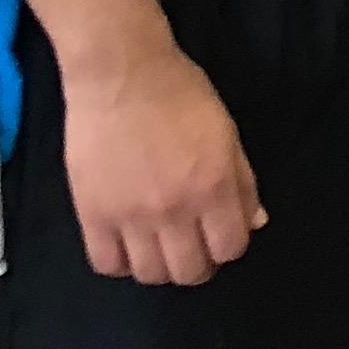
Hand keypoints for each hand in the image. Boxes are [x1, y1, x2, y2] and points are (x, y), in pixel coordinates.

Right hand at [60, 39, 264, 283]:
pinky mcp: (93, 214)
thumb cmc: (180, 94)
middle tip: (191, 242)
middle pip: (190, 272)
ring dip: (160, 265)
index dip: (229, 245)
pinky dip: (121, 262)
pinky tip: (127, 243)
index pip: (231, 249)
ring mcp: (131, 215)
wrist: (121, 74)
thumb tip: (255, 223)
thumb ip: (243, 183)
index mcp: (214, 186)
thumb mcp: (226, 133)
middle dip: (198, 262)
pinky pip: (107, 264)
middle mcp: (175, 208)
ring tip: (159, 243)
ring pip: (150, 275)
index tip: (219, 233)